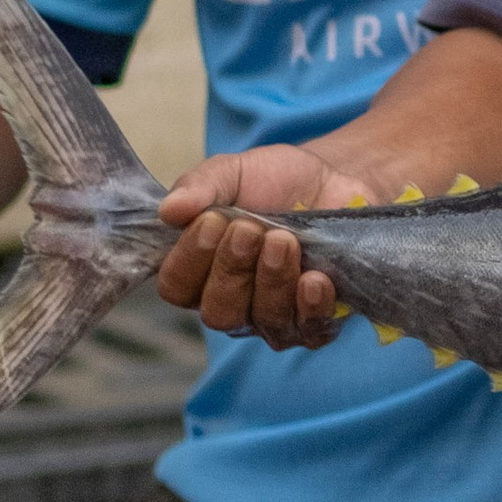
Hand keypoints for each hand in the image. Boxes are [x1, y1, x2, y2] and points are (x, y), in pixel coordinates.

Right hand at [156, 144, 376, 349]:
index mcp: (201, 270)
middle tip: (248, 228)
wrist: (333, 178)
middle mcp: (234, 301)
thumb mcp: (233, 171)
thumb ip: (199, 187)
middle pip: (217, 313)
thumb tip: (168, 210)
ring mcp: (276, 315)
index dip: (189, 260)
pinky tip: (314, 278)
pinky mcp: (318, 318)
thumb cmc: (274, 181)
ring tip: (284, 240)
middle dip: (231, 269)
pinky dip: (311, 306)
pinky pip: (310, 330)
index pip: (176, 288)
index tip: (212, 220)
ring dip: (272, 279)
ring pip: (264, 321)